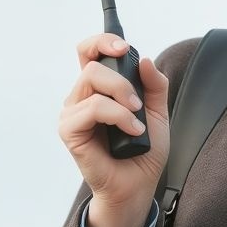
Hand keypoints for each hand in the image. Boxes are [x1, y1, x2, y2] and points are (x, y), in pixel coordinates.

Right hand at [57, 33, 170, 226]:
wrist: (138, 184)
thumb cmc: (143, 149)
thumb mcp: (157, 110)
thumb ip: (154, 84)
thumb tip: (144, 59)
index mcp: (99, 89)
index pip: (89, 52)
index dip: (103, 41)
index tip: (124, 47)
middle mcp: (81, 97)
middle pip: (93, 64)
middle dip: (122, 79)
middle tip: (139, 103)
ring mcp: (73, 114)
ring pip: (91, 80)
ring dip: (122, 98)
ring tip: (137, 122)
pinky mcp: (70, 131)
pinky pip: (92, 108)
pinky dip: (118, 116)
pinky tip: (132, 131)